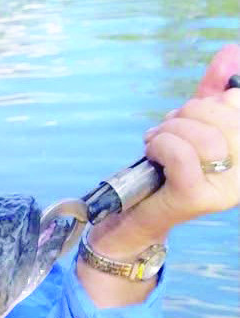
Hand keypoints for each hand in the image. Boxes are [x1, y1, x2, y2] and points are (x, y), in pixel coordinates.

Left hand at [90, 44, 239, 257]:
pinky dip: (161, 146)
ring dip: (169, 131)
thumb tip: (227, 53)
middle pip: (222, 116)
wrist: (135, 216)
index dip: (208, 103)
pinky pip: (182, 155)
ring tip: (155, 144)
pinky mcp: (197, 197)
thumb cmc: (165, 171)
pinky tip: (152, 155)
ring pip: (202, 136)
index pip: (237, 105)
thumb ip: (211, 95)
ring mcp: (224, 188)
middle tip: (164, 131)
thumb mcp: (190, 127)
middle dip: (184, 115)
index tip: (185, 118)